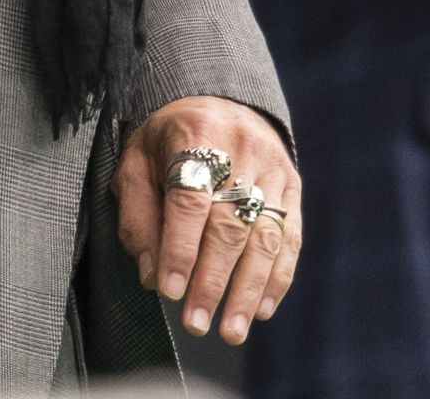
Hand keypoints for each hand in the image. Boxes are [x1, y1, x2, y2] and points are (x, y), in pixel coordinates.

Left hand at [111, 94, 301, 344]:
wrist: (215, 99)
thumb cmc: (168, 139)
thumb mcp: (137, 161)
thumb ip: (137, 214)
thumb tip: (150, 274)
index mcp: (194, 133)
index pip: (188, 200)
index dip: (179, 249)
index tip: (169, 292)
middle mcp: (240, 146)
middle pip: (229, 223)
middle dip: (212, 280)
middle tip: (196, 324)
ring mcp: (272, 165)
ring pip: (264, 235)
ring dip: (248, 290)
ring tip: (231, 331)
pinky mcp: (292, 183)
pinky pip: (290, 237)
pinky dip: (277, 278)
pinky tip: (261, 309)